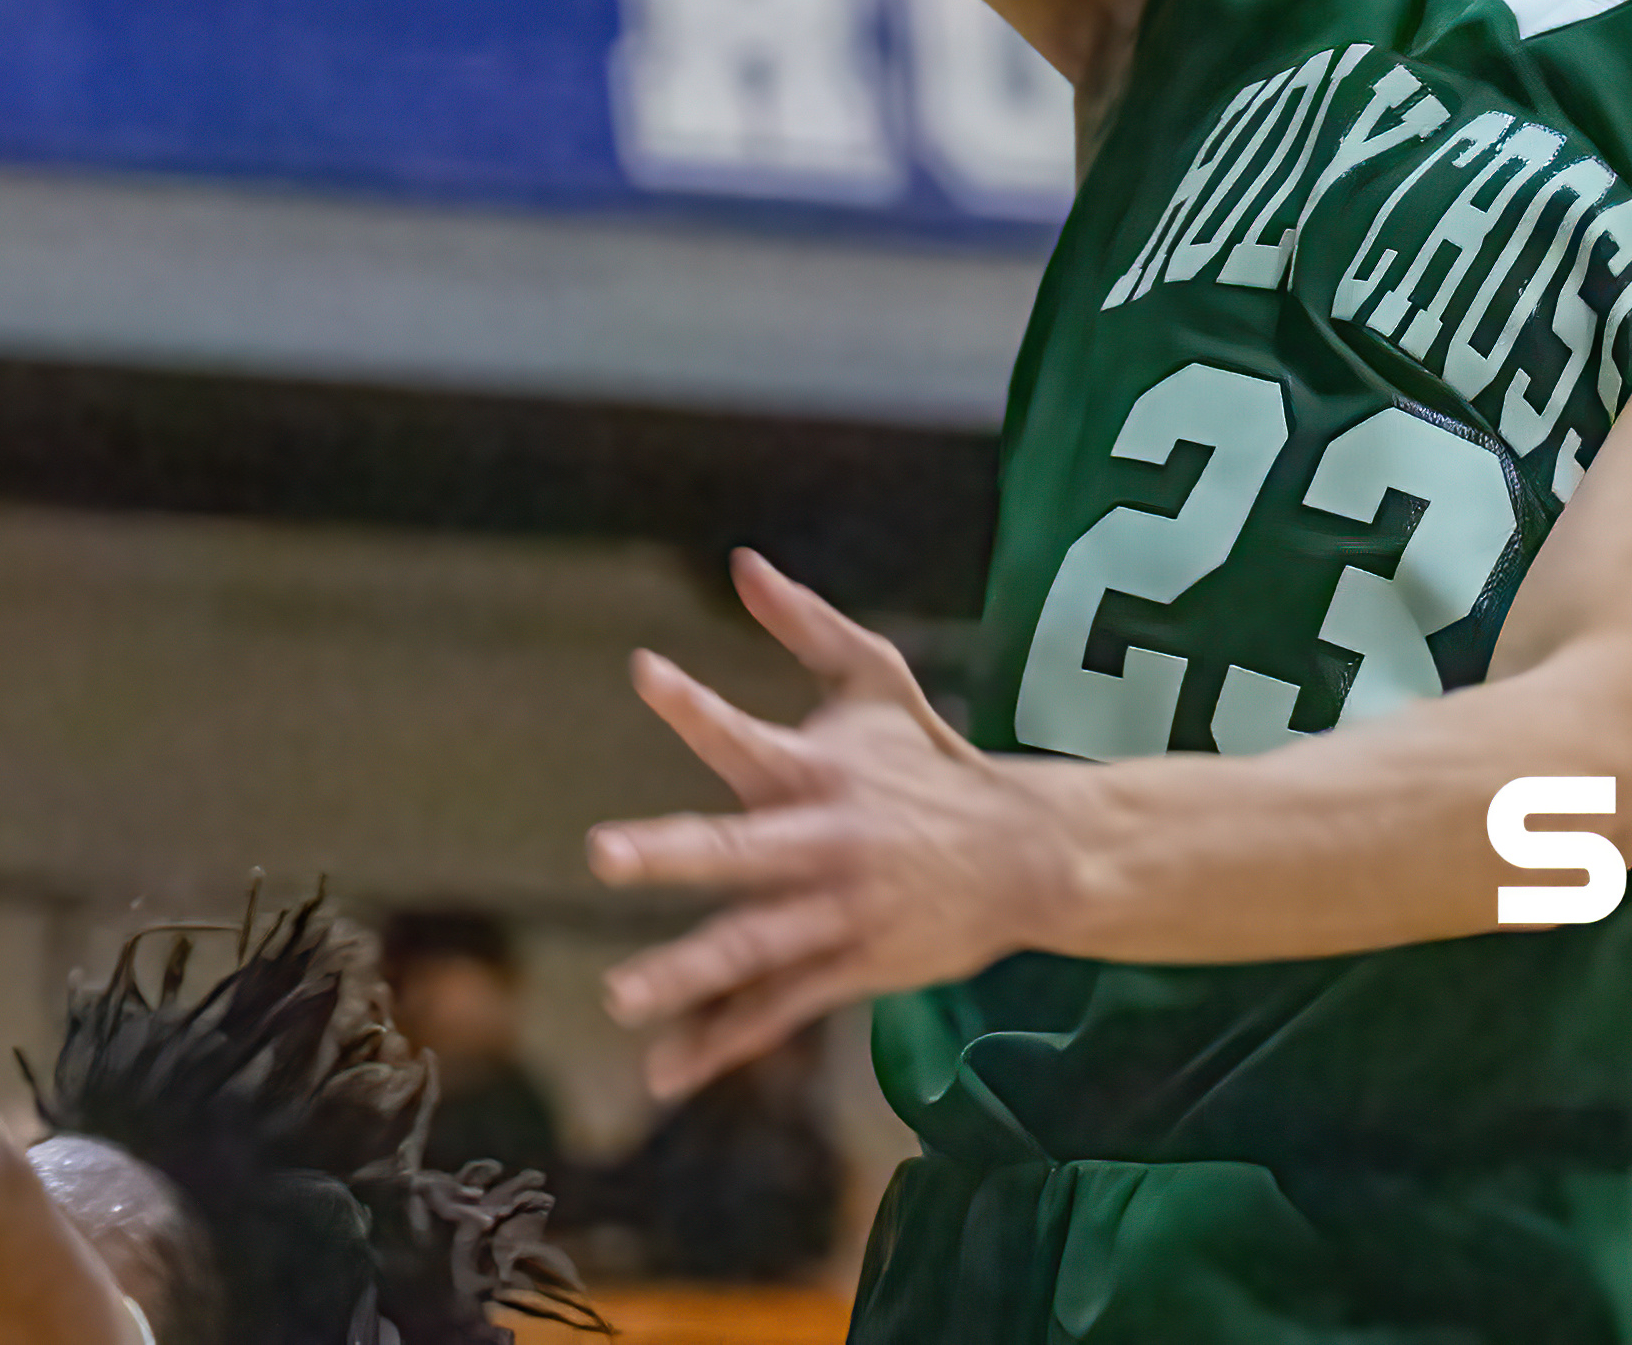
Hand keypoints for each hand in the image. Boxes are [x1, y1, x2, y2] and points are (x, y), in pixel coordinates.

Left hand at [586, 552, 1073, 1098]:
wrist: (1027, 855)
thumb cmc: (930, 756)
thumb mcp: (875, 677)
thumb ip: (804, 625)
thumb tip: (741, 560)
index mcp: (819, 770)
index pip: (745, 733)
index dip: (694, 704)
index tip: (644, 670)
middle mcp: (824, 843)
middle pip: (740, 850)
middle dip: (673, 853)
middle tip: (604, 856)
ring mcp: (838, 914)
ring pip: (753, 948)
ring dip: (686, 975)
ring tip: (618, 999)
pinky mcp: (852, 969)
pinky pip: (778, 1009)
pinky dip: (723, 1041)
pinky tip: (664, 1072)